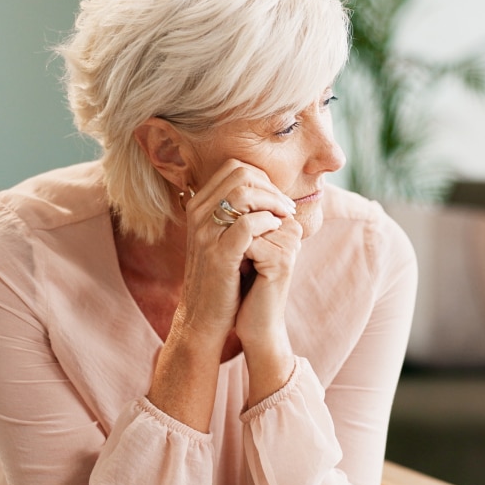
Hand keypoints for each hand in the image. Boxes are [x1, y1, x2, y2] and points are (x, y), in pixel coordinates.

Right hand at [176, 160, 296, 349]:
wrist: (204, 316)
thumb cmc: (221, 277)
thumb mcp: (223, 238)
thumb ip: (237, 213)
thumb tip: (268, 190)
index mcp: (198, 205)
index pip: (234, 168)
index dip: (262, 177)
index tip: (278, 198)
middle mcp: (197, 214)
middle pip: (240, 174)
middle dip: (270, 187)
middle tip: (286, 207)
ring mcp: (205, 233)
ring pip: (244, 193)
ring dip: (273, 202)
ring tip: (285, 217)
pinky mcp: (219, 253)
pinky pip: (248, 224)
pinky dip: (268, 222)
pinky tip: (277, 230)